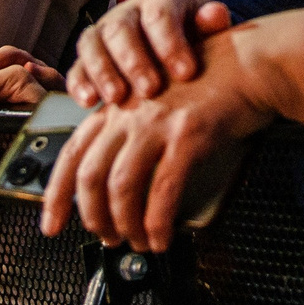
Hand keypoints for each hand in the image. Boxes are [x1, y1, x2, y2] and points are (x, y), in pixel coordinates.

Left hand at [41, 32, 270, 250]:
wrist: (251, 62)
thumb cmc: (212, 83)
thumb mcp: (160, 102)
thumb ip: (135, 132)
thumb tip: (121, 183)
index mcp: (117, 107)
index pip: (72, 154)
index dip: (56, 195)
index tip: (51, 226)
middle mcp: (128, 113)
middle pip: (91, 176)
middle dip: (94, 218)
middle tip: (108, 239)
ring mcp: (157, 123)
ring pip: (121, 186)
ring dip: (126, 224)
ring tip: (139, 242)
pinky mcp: (187, 134)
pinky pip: (162, 190)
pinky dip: (157, 221)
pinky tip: (162, 237)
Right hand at [67, 0, 231, 106]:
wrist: (177, 41)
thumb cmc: (193, 35)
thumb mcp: (208, 26)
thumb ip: (212, 23)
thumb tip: (215, 14)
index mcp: (159, 0)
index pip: (160, 15)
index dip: (171, 43)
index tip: (186, 73)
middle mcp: (126, 12)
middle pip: (121, 29)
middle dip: (134, 61)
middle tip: (151, 90)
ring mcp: (103, 33)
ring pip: (92, 44)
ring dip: (103, 72)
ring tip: (117, 98)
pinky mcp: (88, 56)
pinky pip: (76, 65)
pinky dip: (79, 83)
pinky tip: (88, 102)